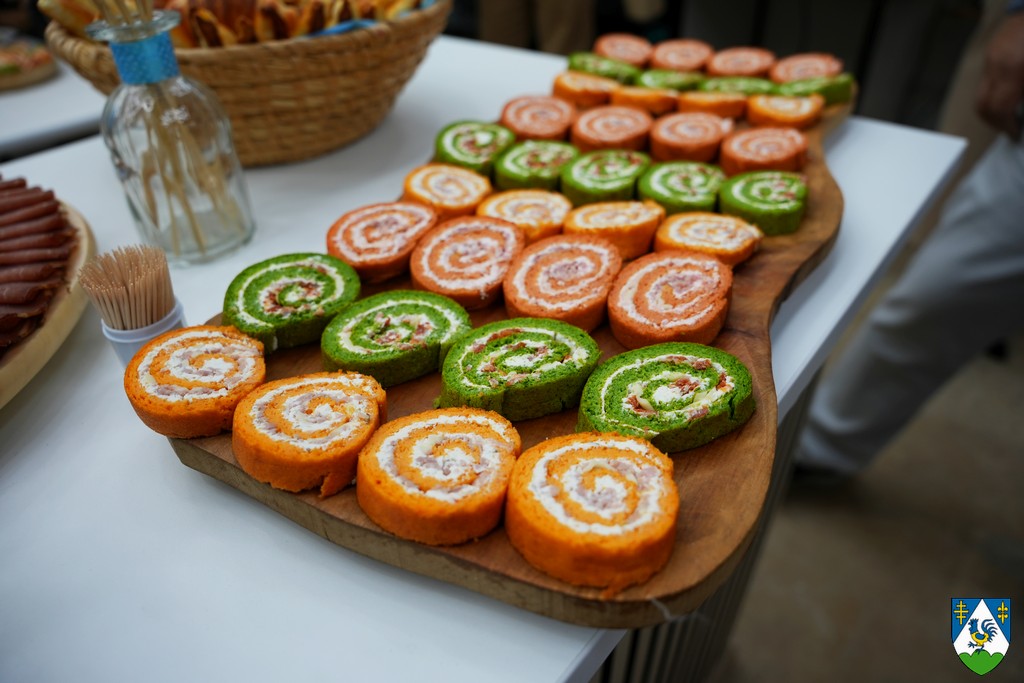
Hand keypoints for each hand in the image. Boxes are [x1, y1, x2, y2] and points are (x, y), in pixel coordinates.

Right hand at [976, 13, 1023, 139]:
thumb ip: (1023, 94)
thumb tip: (1020, 114)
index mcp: (1013, 72)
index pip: (998, 109)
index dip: (1005, 126)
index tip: (1014, 134)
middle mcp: (996, 66)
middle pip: (982, 105)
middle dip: (993, 122)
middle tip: (1008, 128)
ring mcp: (990, 58)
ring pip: (981, 93)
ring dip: (993, 107)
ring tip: (1009, 111)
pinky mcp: (991, 51)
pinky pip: (987, 78)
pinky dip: (995, 89)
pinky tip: (1009, 89)